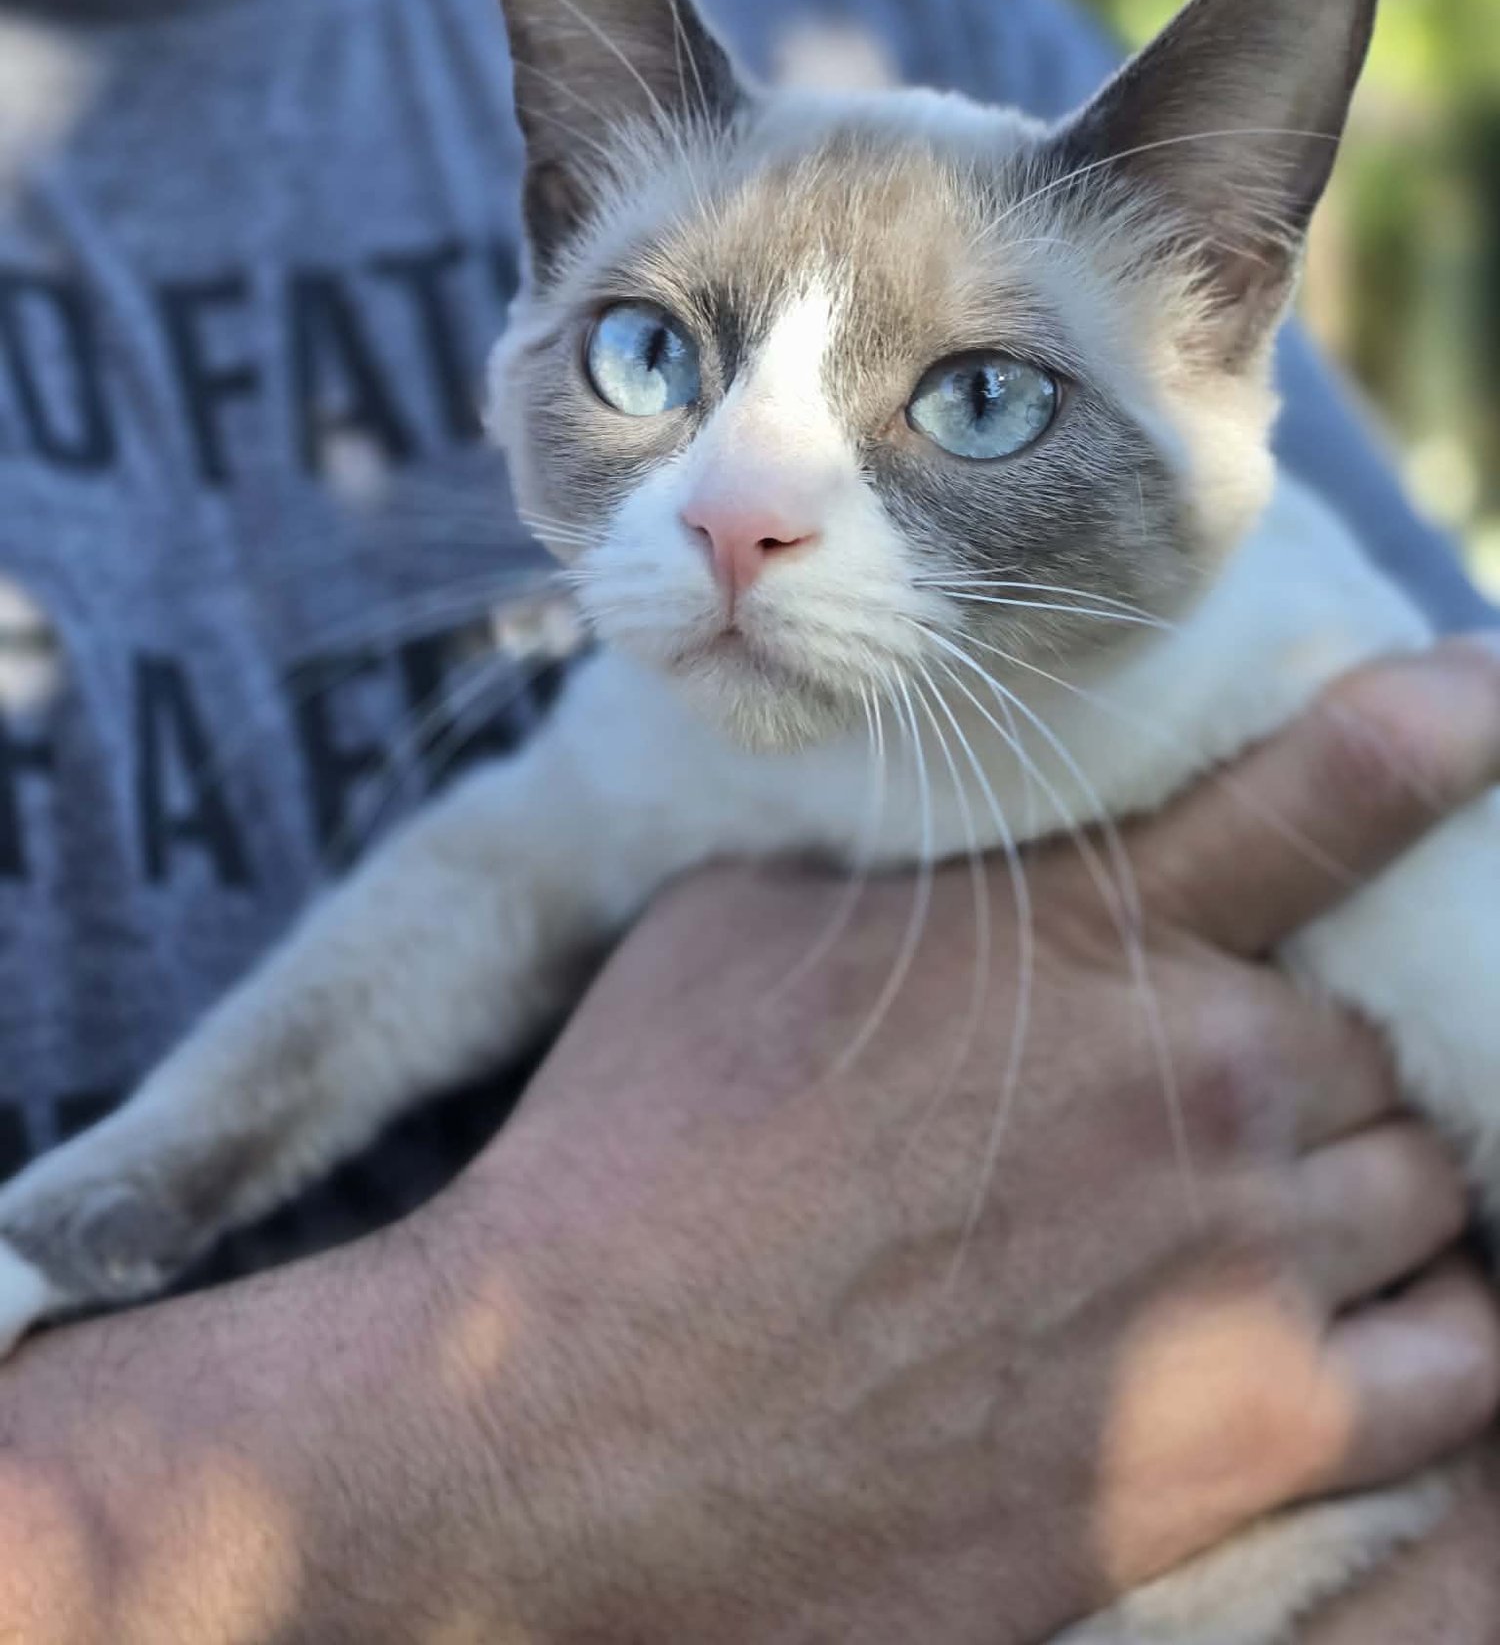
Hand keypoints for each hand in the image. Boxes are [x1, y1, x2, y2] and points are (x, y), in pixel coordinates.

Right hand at [0, 641, 1495, 1643]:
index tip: (1493, 694)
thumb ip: (923, 886)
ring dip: (1373, 1182)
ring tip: (1261, 1213)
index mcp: (1084, 939)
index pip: (1323, 794)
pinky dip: (1436, 1325)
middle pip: (1381, 1029)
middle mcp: (1199, 1082)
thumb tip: (990, 859)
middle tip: (1213, 1099)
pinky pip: (1463, 1362)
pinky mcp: (1248, 1441)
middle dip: (1319, 1050)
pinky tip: (1353, 1320)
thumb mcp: (753, 932)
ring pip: (1432, 1182)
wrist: (577, 1421)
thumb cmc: (641, 1154)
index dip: (1438, 728)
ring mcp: (1239, 1265)